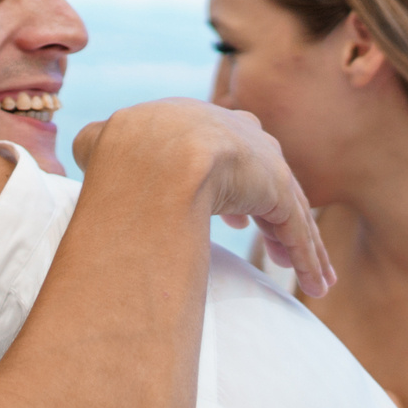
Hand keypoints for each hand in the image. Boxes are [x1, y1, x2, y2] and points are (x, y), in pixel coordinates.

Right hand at [73, 99, 333, 298]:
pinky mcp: (279, 192)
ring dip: (299, 245)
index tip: (229, 213)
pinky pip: (298, 231)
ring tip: (310, 275)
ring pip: (289, 210)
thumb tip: (89, 147)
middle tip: (272, 244)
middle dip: (273, 211)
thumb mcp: (101, 141)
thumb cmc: (121, 148)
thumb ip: (101, 143)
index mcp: (199, 121)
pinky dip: (308, 258)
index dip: (230, 183)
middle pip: (267, 180)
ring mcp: (263, 164)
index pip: (226, 152)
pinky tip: (318, 285)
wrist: (154, 153)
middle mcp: (240, 135)